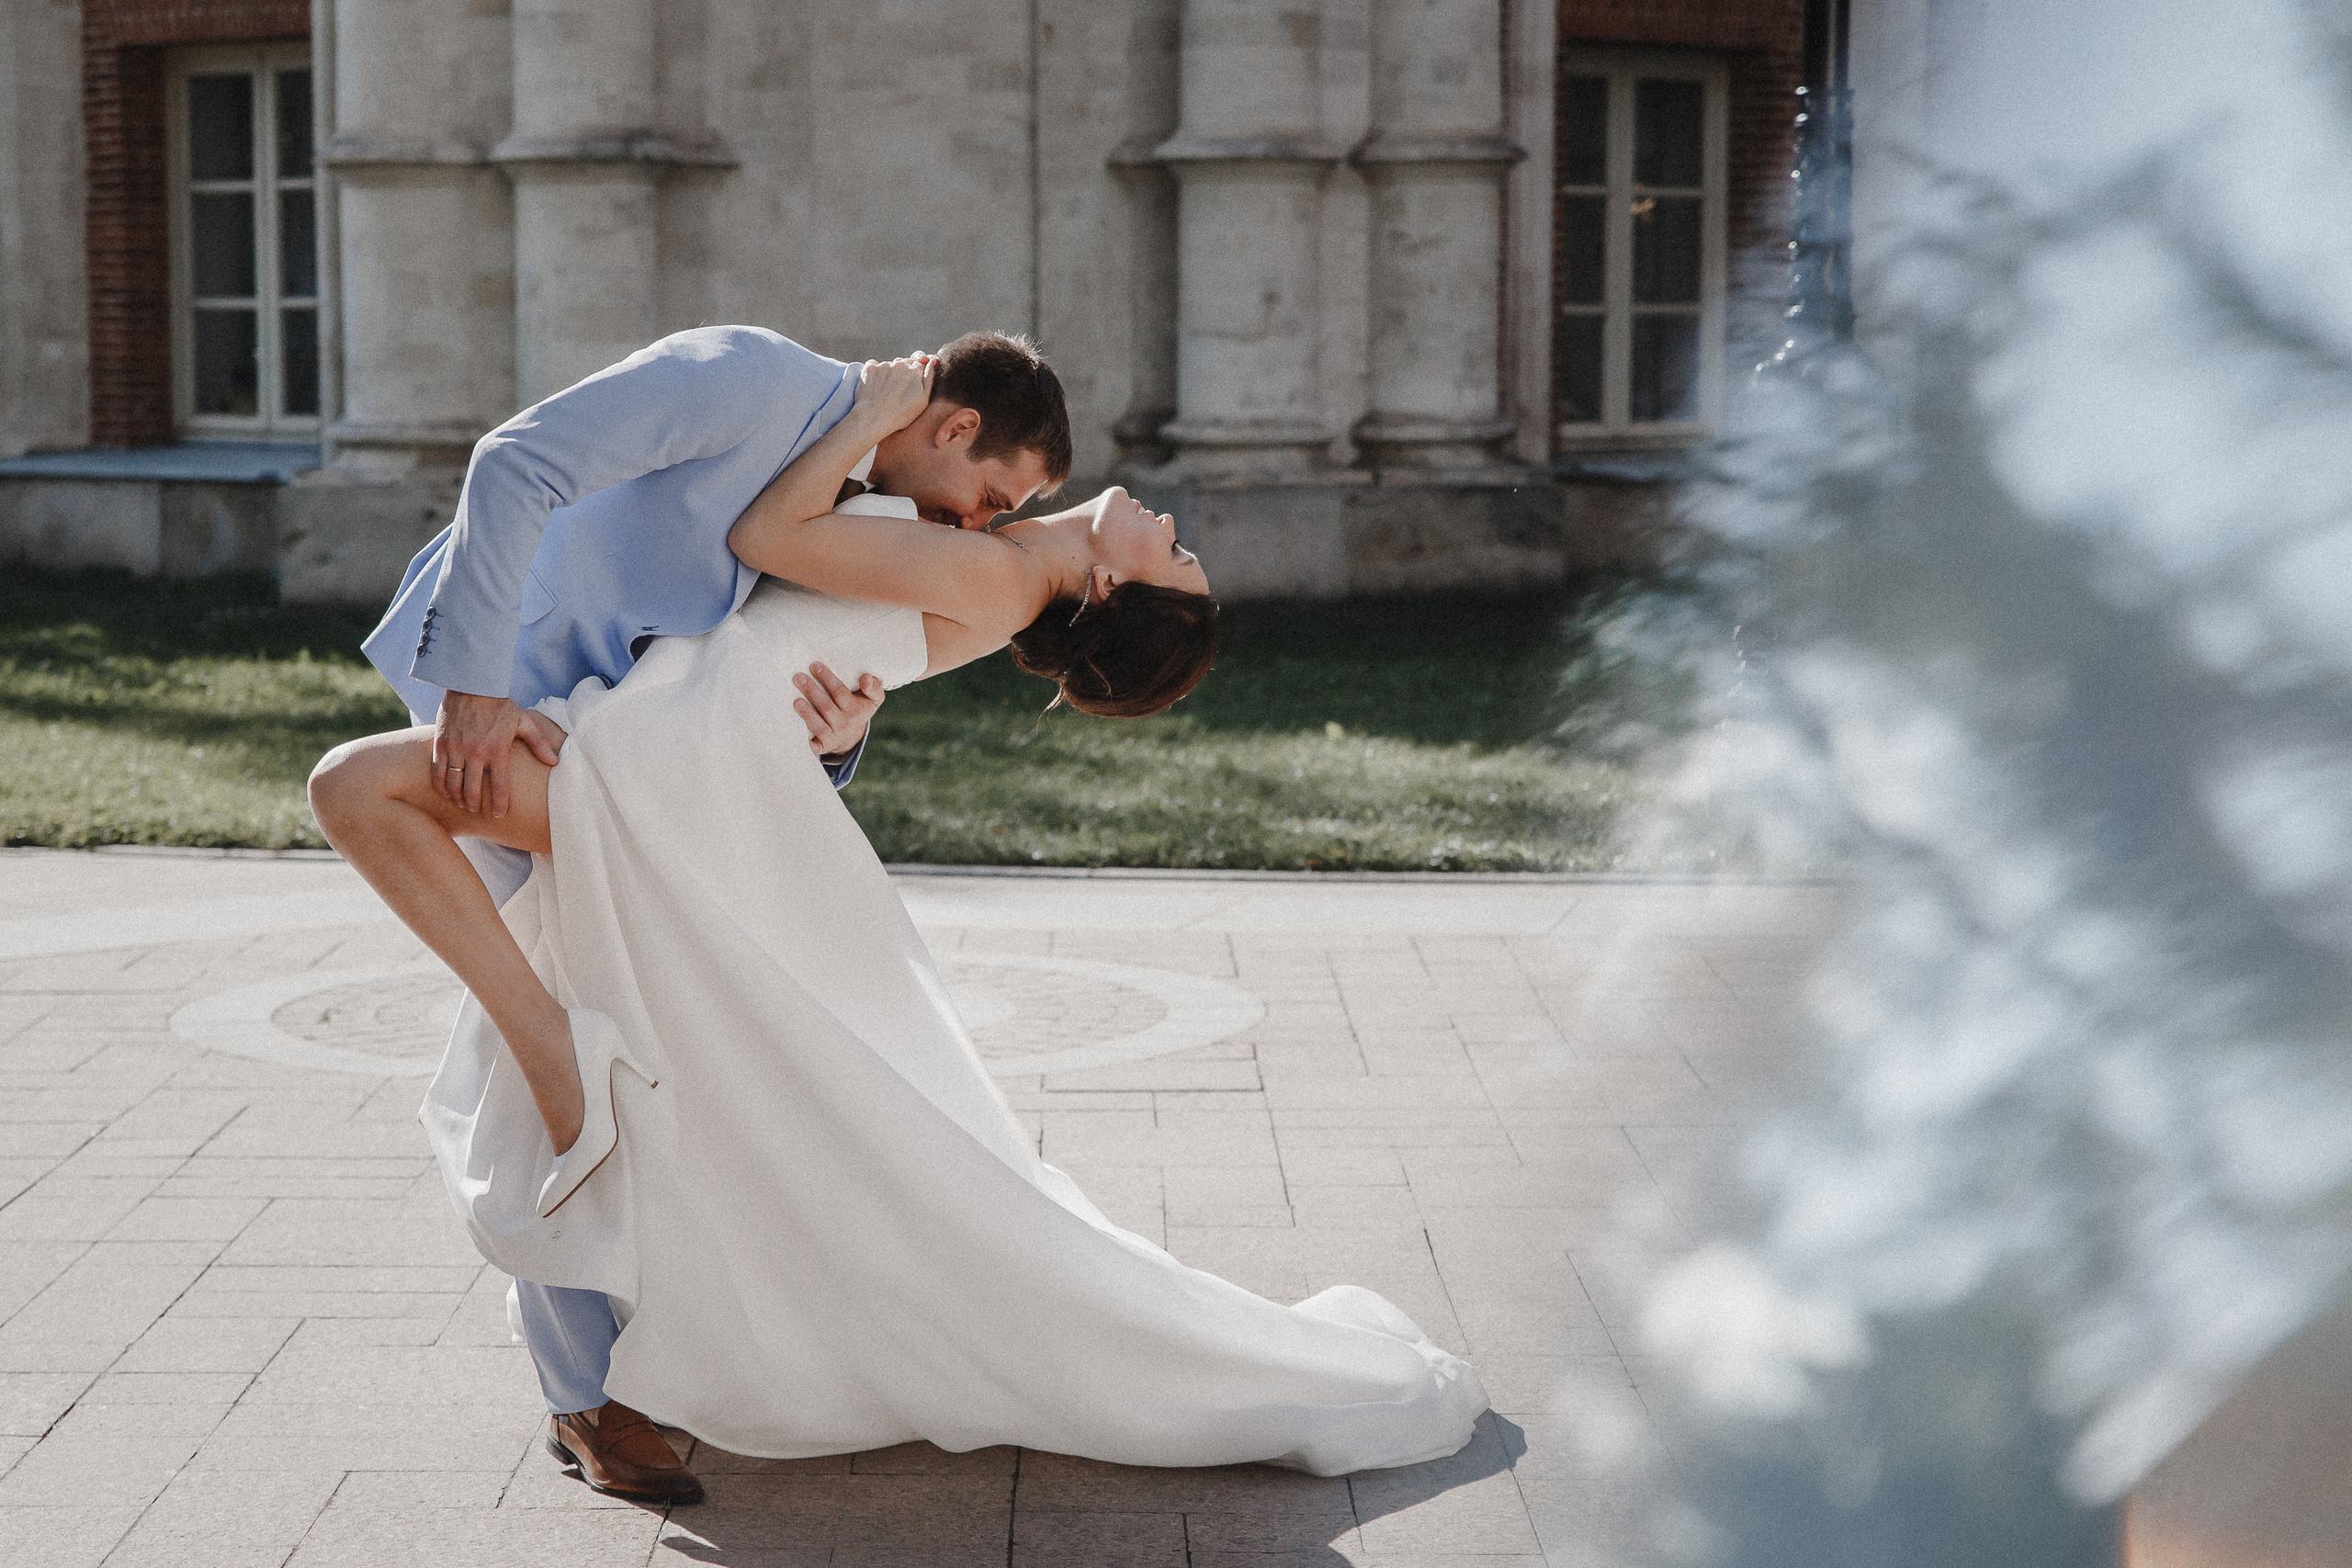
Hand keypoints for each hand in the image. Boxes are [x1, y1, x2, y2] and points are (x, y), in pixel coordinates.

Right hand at [432, 690, 562, 817]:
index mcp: (498, 750)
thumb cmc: (500, 705)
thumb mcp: (523, 722)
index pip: (500, 786)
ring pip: (454, 784)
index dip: (500, 804)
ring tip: (463, 804)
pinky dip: (440, 786)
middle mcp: (476, 753)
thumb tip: (555, 762)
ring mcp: (456, 749)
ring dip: (458, 798)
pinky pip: (437, 772)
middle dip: (476, 805)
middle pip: (473, 790)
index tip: (500, 816)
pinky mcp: (441, 743)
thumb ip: (539, 743)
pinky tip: (445, 792)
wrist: (472, 684)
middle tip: (478, 811)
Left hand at [793, 662, 883, 757]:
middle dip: (812, 691)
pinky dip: (802, 736)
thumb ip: (873, 686)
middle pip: (826, 707)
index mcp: (857, 710)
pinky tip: (793, 724)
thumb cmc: (858, 709)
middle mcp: (845, 724)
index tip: (814, 665)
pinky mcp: (822, 746)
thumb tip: (865, 678)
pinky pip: (812, 743)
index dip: (827, 679)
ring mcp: (833, 737)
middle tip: (798, 677)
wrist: (851, 736)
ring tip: (796, 700)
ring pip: (819, 725)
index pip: (840, 692)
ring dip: (807, 713)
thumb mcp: (873, 699)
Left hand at [850, 354, 934, 439]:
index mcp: (915, 370)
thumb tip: (934, 360)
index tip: (911, 386)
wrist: (874, 418)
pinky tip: (875, 387)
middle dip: (903, 373)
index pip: (919, 364)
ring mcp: (884, 365)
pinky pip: (874, 365)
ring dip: (889, 373)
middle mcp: (900, 363)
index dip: (916, 375)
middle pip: (904, 363)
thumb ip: (930, 378)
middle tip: (898, 391)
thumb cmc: (901, 414)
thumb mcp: (923, 400)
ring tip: (886, 392)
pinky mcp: (869, 368)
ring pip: (889, 365)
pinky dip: (875, 373)